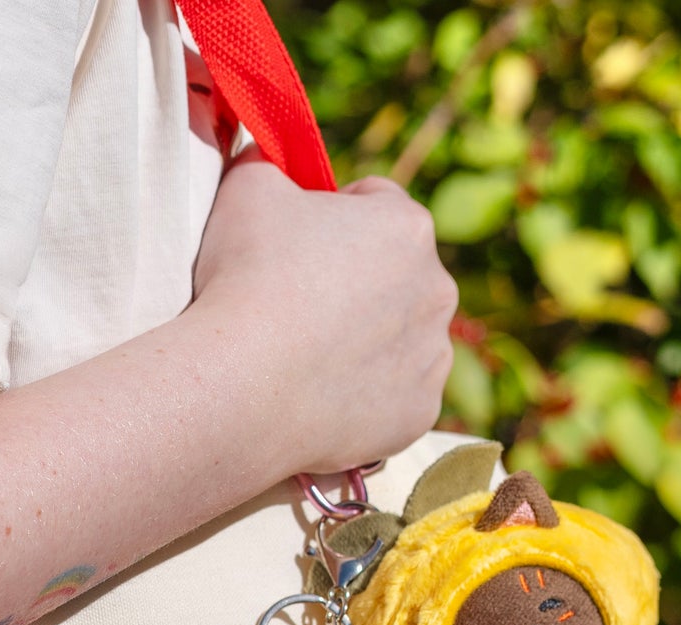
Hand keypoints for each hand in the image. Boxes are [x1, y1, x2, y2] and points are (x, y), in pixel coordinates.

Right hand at [192, 158, 458, 472]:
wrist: (242, 389)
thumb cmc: (246, 280)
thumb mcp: (247, 189)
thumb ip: (268, 162)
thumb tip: (266, 153)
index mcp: (408, 225)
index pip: (375, 204)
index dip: (330, 218)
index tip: (294, 245)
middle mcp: (438, 288)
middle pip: (394, 276)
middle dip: (356, 284)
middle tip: (297, 307)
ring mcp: (432, 358)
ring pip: (399, 340)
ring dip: (366, 341)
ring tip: (308, 357)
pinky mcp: (418, 415)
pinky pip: (394, 399)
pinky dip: (366, 398)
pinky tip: (323, 397)